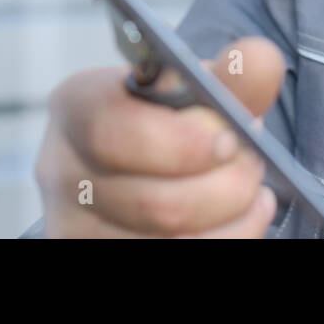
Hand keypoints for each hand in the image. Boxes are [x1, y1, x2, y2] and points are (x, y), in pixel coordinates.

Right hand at [34, 36, 284, 236]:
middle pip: (153, 203)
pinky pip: (178, 264)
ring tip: (253, 191)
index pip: (111, 130)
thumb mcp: (193, 88)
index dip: (181, 142)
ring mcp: (75, 227)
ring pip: (169, 244)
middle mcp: (63, 172)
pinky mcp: (96, 254)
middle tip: (254, 164)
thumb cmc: (170, 117)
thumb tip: (261, 59)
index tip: (231, 139)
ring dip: (233, 219)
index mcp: (76, 107)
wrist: (149, 161)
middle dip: (225, 186)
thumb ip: (228, 77)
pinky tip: (243, 218)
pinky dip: (227, 241)